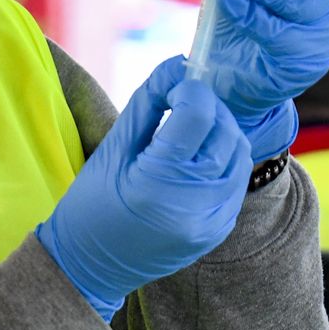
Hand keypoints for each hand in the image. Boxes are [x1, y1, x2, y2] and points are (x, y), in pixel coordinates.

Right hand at [35, 57, 252, 320]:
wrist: (90, 266)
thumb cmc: (89, 204)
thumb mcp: (111, 150)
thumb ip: (146, 105)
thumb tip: (175, 64)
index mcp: (158, 182)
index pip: (198, 116)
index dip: (192, 89)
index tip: (175, 84)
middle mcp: (193, 203)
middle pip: (224, 132)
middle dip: (209, 107)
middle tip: (183, 99)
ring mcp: (212, 220)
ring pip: (239, 154)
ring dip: (220, 130)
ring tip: (190, 127)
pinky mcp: (220, 228)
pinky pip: (235, 180)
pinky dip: (222, 157)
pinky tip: (196, 155)